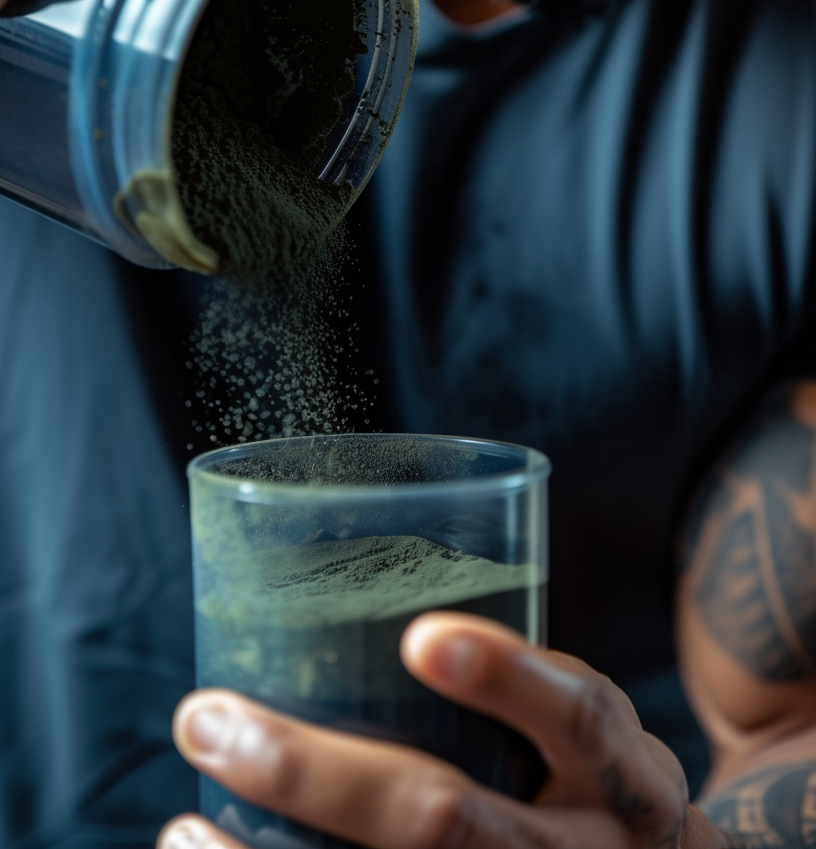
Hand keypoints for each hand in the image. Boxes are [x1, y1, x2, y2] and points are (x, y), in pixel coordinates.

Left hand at [159, 614, 726, 848]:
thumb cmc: (584, 778)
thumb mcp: (580, 721)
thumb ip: (509, 675)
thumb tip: (333, 581)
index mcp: (621, 774)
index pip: (580, 717)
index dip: (511, 678)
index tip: (423, 638)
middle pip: (455, 825)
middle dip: (321, 777)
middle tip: (210, 717)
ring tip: (185, 823)